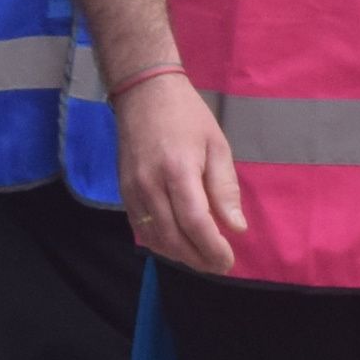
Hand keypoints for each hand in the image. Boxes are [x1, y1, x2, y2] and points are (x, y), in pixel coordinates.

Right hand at [116, 68, 247, 274]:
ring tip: (201, 259)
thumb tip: (236, 227)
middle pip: (173, 237)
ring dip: (179, 255)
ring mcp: (132, 190)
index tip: (228, 260)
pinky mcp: (123, 192)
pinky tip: (176, 245)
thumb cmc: (187, 116)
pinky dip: (159, 243)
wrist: (143, 94)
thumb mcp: (217, 145)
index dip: (212, 248)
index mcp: (178, 171)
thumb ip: (225, 188)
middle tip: (218, 265)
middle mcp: (150, 185)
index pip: (196, 222)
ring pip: (154, 238)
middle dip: (198, 258)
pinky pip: (139, 228)